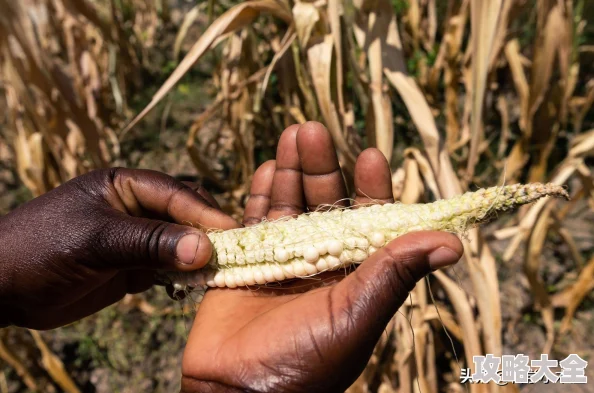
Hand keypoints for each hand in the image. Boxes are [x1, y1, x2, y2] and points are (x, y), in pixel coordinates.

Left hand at [0, 168, 238, 328]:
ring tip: (216, 273)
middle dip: (206, 233)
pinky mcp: (135, 266)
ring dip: (198, 257)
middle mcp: (135, 207)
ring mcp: (136, 238)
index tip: (230, 234)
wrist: (3, 288)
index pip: (174, 194)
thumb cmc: (42, 248)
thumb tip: (204, 248)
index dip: (203, 213)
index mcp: (124, 185)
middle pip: (185, 215)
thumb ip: (151, 242)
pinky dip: (183, 276)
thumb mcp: (97, 240)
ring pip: (181, 242)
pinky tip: (192, 286)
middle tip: (229, 255)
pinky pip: (169, 267)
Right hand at [181, 122, 462, 392]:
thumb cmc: (304, 363)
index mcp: (354, 274)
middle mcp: (321, 261)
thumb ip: (395, 275)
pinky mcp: (246, 262)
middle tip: (314, 130)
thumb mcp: (356, 315)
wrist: (237, 391)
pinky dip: (258, 195)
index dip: (370, 188)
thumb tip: (452, 242)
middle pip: (323, 203)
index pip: (368, 220)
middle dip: (320, 166)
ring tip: (293, 135)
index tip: (371, 155)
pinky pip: (253, 222)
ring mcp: (282, 259)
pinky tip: (264, 169)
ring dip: (289, 171)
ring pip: (288, 205)